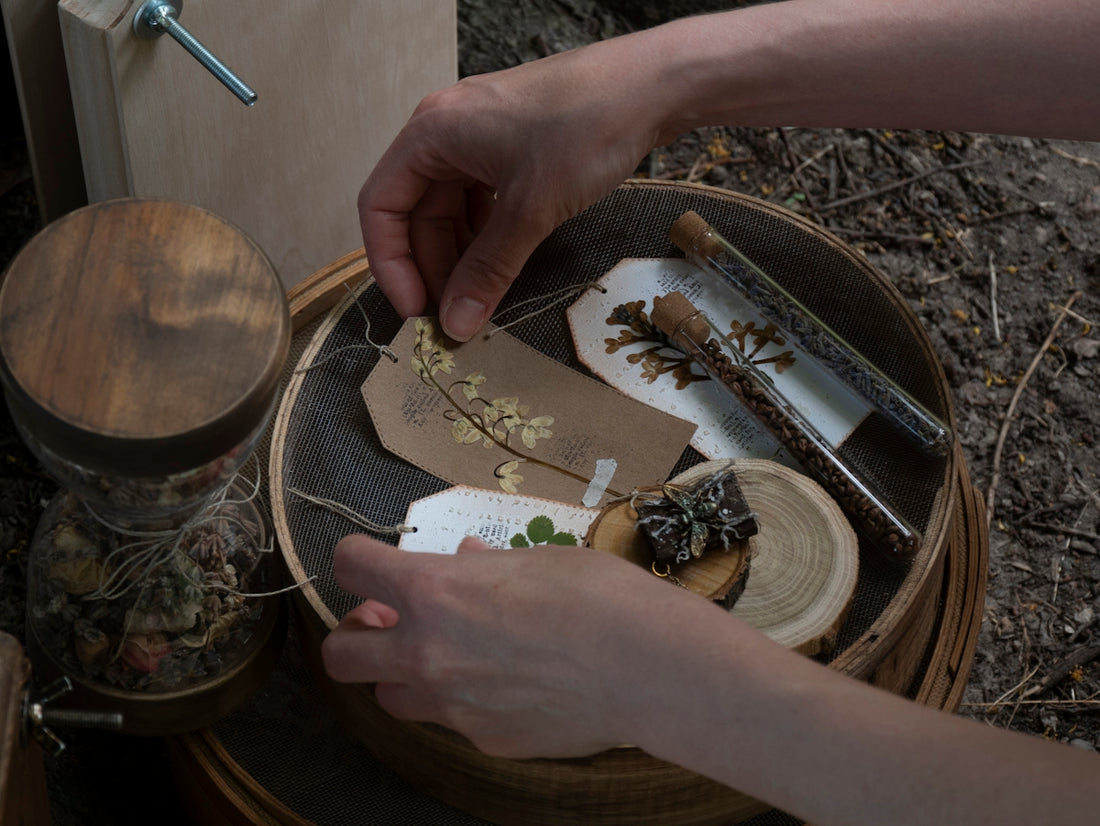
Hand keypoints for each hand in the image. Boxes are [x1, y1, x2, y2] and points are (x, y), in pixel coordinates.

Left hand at [320, 533, 702, 757]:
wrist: (647, 666)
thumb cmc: (597, 596)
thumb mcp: (536, 560)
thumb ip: (484, 566)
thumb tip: (466, 558)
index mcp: (432, 591)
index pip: (350, 567)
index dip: (356, 560)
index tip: (372, 563)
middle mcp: (426, 652)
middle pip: (339, 655)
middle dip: (354, 636)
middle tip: (390, 622)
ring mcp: (452, 706)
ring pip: (388, 698)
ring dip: (402, 674)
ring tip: (448, 656)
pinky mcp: (485, 739)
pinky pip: (451, 722)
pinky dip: (462, 702)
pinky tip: (507, 685)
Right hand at [357, 37, 668, 340]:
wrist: (653, 85)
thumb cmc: (588, 127)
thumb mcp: (531, 209)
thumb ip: (488, 270)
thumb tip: (456, 323)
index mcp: (431, 132)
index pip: (380, 206)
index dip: (391, 265)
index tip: (417, 310)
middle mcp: (446, 130)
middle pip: (416, 211)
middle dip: (431, 266)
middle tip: (454, 315)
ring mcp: (480, 136)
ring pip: (451, 208)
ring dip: (460, 256)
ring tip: (479, 298)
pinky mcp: (512, 144)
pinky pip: (481, 198)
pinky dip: (486, 235)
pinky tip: (502, 264)